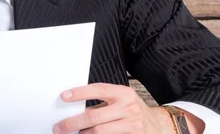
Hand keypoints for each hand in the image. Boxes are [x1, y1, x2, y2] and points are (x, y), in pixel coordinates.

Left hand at [53, 83, 174, 133]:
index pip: (99, 90)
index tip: (65, 96)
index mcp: (124, 93)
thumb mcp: (123, 101)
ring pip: (99, 132)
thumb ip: (104, 103)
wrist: (159, 127)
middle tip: (60, 127)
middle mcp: (129, 108)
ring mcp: (132, 125)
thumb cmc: (135, 112)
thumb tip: (76, 109)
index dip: (80, 93)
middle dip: (74, 123)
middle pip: (95, 116)